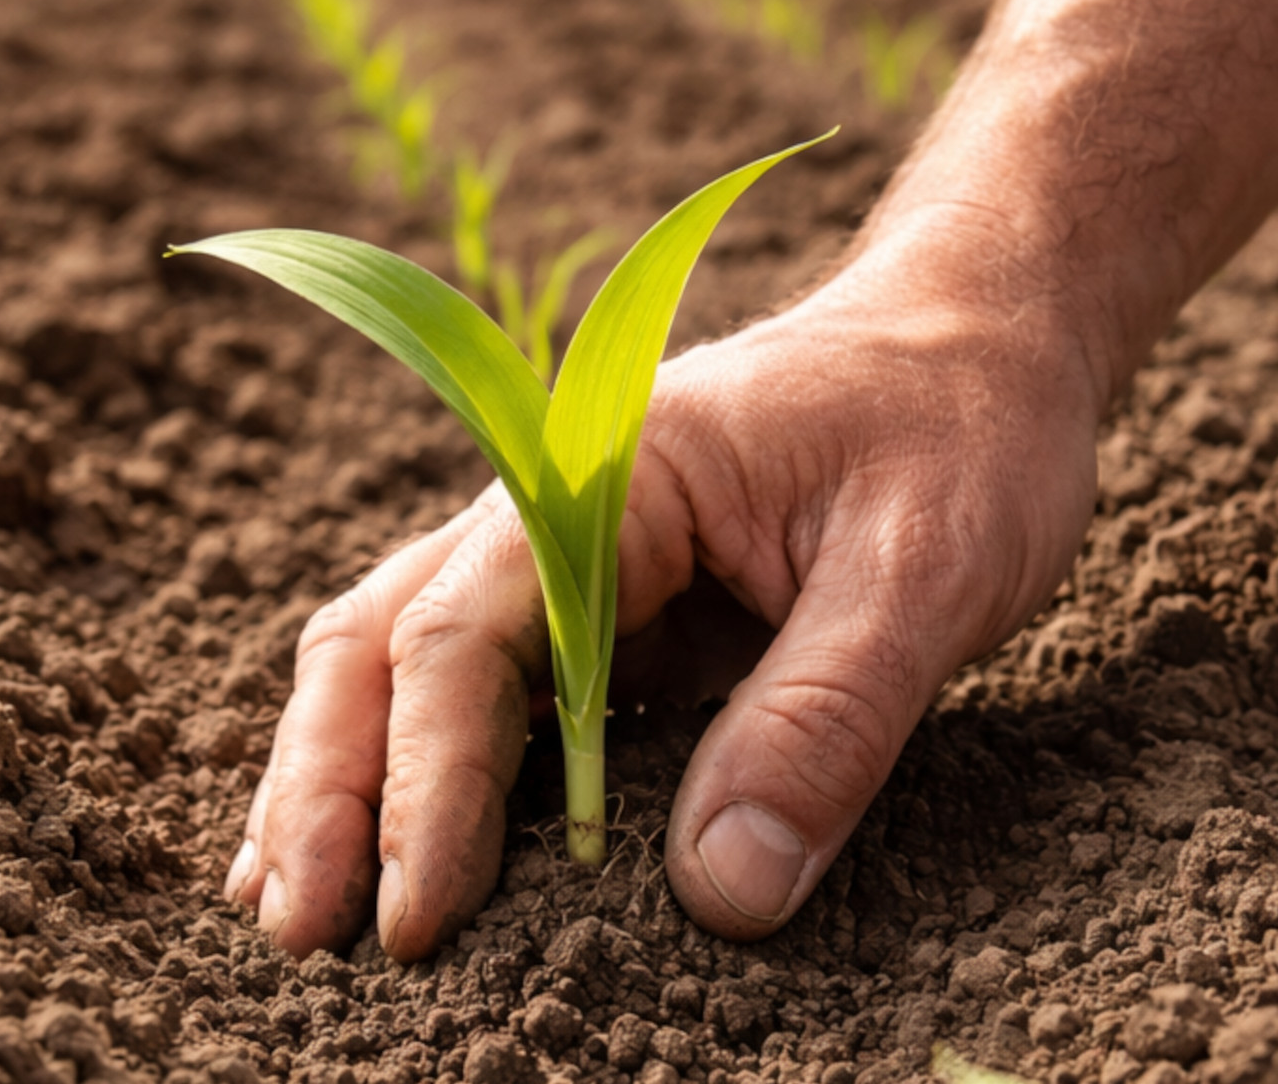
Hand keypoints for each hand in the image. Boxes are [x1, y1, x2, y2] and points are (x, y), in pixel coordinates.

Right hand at [222, 242, 1104, 959]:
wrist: (989, 341)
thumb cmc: (964, 425)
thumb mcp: (927, 565)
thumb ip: (824, 716)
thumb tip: (720, 895)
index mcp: (612, 472)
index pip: (470, 634)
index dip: (427, 783)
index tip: (412, 918)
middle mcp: (563, 510)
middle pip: (389, 642)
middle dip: (333, 787)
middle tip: (295, 936)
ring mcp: (585, 562)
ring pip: (411, 663)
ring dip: (346, 779)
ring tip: (288, 908)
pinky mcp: (623, 610)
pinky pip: (497, 692)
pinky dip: (426, 768)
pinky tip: (388, 849)